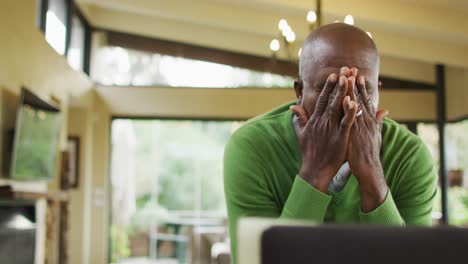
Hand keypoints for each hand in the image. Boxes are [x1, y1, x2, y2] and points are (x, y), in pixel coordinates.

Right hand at [291, 71, 357, 191]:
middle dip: (338, 84)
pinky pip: (346, 123)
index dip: (328, 87)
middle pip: (331, 99)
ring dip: (344, 92)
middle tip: (344, 70)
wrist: (314, 169)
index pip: (321, 99)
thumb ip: (299, 118)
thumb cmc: (309, 152)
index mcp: (314, 120)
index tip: (334, 75)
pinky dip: (350, 112)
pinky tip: (355, 102)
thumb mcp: (301, 133)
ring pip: (338, 107)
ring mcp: (330, 129)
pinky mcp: (339, 138)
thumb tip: (293, 106)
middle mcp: (322, 122)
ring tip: (349, 79)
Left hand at [348, 75, 388, 211]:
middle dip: (354, 83)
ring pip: (355, 106)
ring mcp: (360, 127)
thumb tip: (384, 110)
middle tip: (350, 67)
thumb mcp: (375, 134)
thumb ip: (378, 121)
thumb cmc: (369, 153)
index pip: (363, 99)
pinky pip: (351, 120)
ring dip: (351, 91)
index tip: (356, 73)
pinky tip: (345, 100)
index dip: (360, 86)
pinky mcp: (354, 135)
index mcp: (368, 120)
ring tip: (348, 77)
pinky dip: (349, 110)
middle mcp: (365, 121)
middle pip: (358, 98)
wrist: (368, 169)